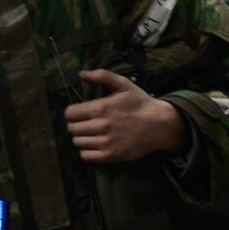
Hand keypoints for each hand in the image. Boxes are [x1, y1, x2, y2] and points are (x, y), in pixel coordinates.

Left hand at [65, 69, 190, 162]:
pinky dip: (86, 151)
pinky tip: (94, 144)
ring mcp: (105, 142)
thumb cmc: (140, 103)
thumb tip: (81, 73)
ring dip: (81, 137)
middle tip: (85, 123)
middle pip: (72, 128)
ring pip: (77, 142)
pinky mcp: (110, 156)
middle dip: (76, 124)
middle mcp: (100, 126)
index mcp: (101, 108)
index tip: (79, 112)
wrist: (158, 125)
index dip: (72, 112)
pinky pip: (86, 156)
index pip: (70, 113)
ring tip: (90, 133)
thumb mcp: (123, 84)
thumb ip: (101, 76)